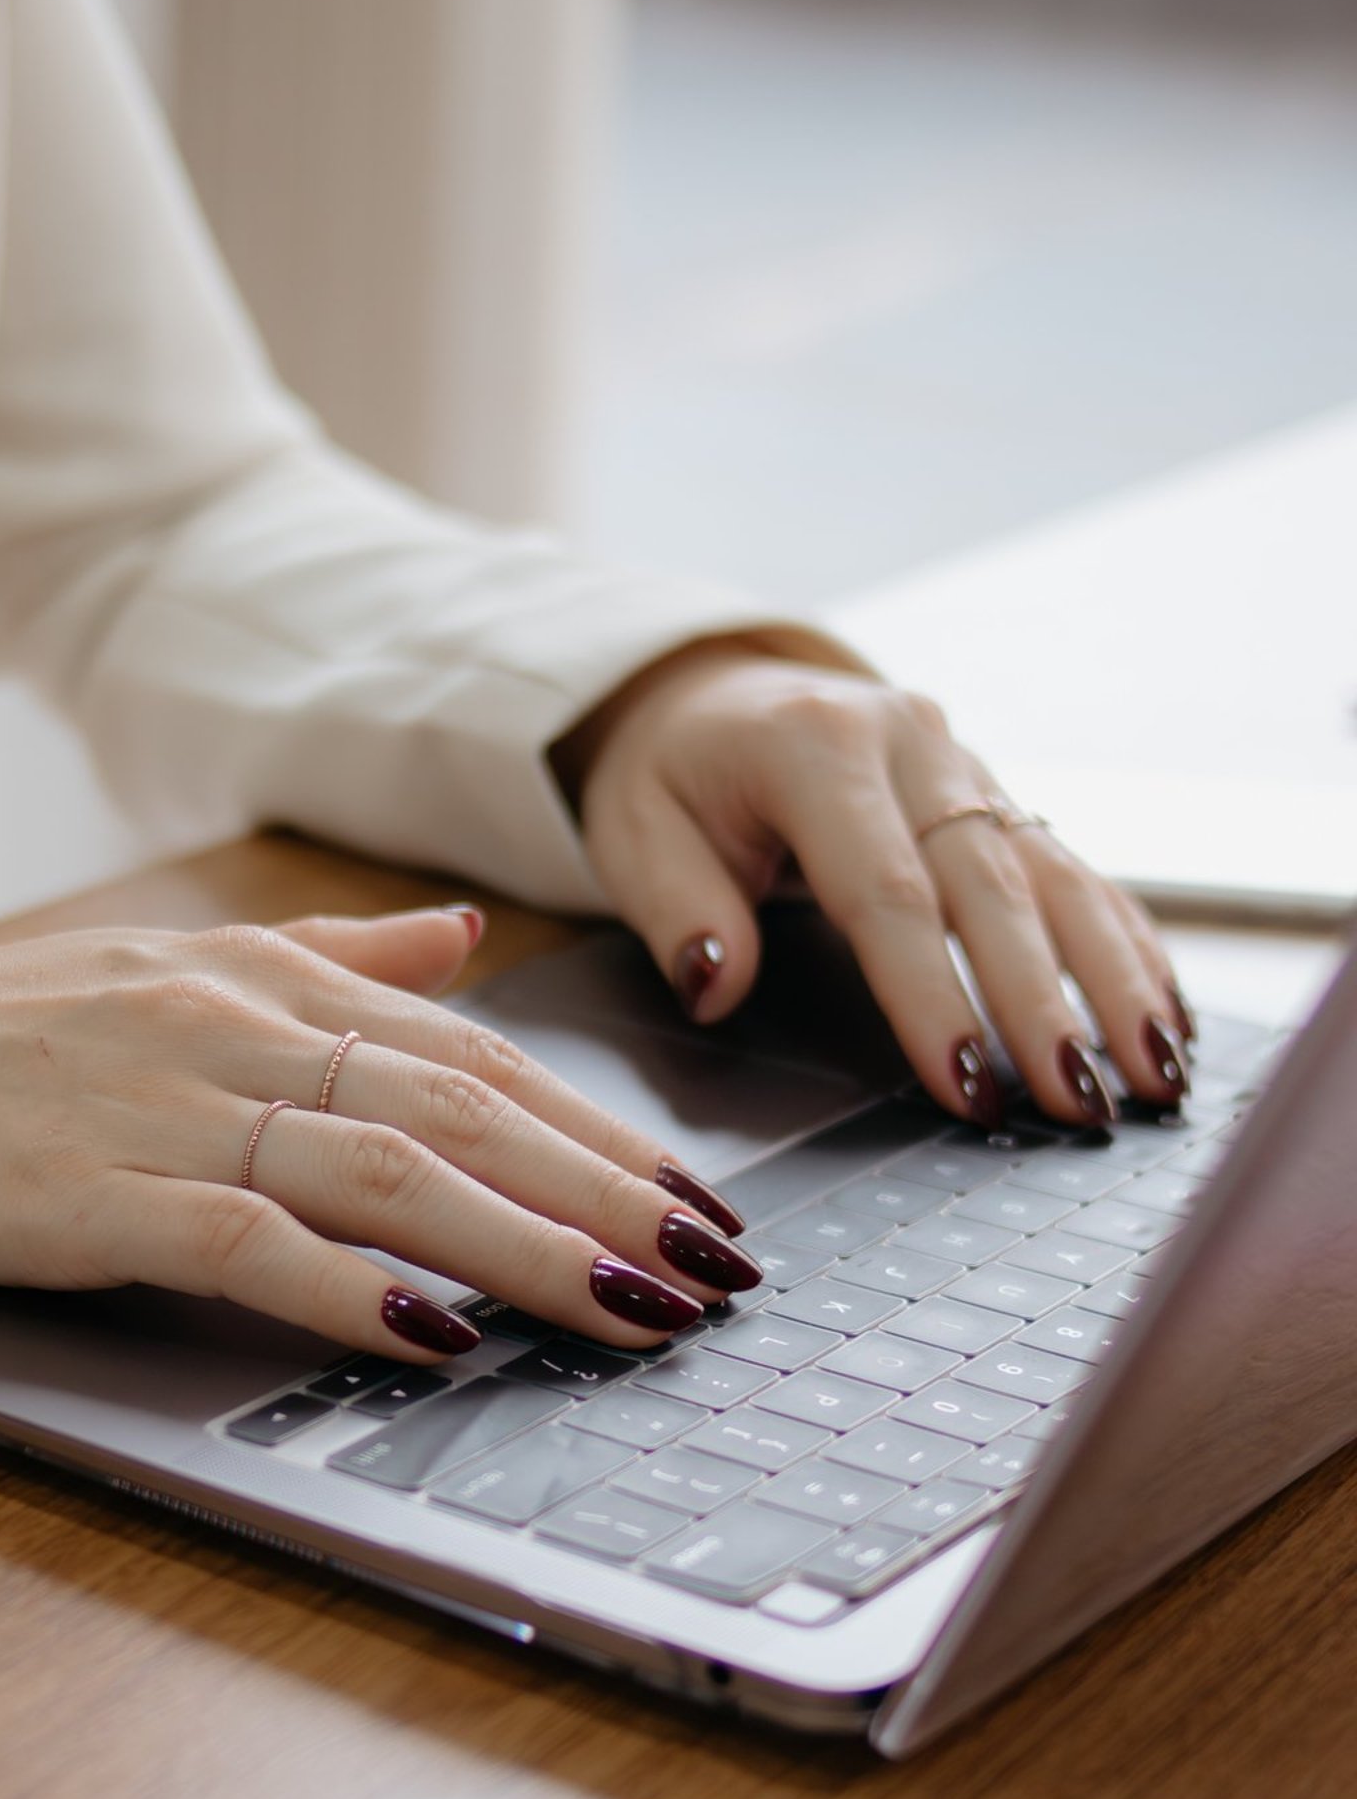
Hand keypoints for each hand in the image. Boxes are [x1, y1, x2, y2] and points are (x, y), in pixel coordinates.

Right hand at [0, 907, 760, 1360]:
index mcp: (266, 981)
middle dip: (608, 1197)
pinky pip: (245, 1241)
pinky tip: (439, 1332)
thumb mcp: (172, 964)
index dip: (603, 1134)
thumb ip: (332, 960)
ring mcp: (164, 1110)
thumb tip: (465, 945)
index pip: (477, 1060)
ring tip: (636, 1310)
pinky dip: (350, 1286)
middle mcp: (235, 1031)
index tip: (699, 1204)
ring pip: (385, 1171)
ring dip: (527, 1247)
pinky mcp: (87, 1196)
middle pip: (461, 1114)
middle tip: (719, 1273)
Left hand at [556, 645, 1192, 1128]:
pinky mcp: (997, 796)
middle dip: (1041, 1002)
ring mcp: (965, 766)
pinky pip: (1073, 871)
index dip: (932, 993)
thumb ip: (677, 907)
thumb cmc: (674, 777)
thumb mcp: (635, 831)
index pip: (886, 890)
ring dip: (1110, 981)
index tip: (968, 1082)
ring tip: (1155, 1073)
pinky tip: (1164, 1015)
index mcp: (815, 747)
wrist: (713, 696)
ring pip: (1054, 877)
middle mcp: (910, 745)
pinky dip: (1124, 945)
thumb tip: (716, 983)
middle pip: (989, 888)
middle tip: (1079, 1103)